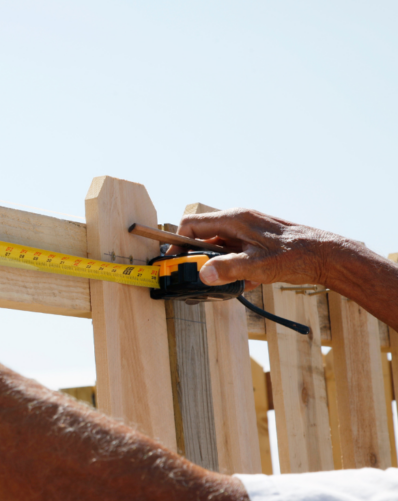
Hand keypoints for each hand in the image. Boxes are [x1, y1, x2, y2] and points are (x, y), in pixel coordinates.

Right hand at [169, 208, 343, 288]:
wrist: (326, 255)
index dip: (177, 243)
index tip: (174, 261)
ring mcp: (247, 230)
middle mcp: (238, 220)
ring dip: (222, 266)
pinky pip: (236, 253)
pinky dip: (238, 268)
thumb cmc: (295, 256)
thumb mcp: (257, 266)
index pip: (191, 225)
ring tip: (236, 281)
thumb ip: (227, 269)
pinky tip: (252, 281)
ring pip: (220, 247)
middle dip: (201, 260)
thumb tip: (202, 274)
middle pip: (204, 238)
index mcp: (233, 219)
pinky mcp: (256, 240)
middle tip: (203, 278)